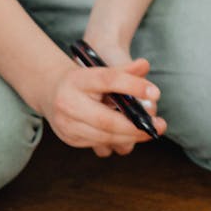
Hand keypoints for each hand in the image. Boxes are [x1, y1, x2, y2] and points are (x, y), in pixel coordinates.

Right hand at [40, 56, 165, 157]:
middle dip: (135, 127)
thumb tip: (144, 66)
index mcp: (78, 79)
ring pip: (103, 136)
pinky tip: (129, 136)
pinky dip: (116, 141)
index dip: (133, 86)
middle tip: (159, 127)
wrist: (51, 91)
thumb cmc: (83, 80)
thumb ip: (124, 69)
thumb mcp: (100, 70)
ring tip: (148, 132)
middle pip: (106, 119)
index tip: (156, 93)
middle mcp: (69, 102)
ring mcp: (67, 123)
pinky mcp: (69, 138)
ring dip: (129, 136)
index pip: (109, 80)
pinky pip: (98, 144)